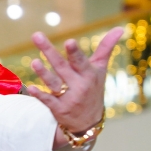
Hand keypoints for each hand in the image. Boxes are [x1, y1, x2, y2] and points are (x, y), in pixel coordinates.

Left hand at [24, 27, 123, 142]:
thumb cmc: (93, 88)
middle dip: (49, 51)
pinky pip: (48, 101)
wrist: (89, 122)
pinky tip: (31, 88)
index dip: (75, 52)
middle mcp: (79, 85)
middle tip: (36, 36)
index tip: (69, 42)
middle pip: (61, 66)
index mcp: (88, 74)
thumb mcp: (100, 69)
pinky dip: (40, 95)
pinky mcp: (59, 109)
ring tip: (34, 62)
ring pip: (54, 83)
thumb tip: (119, 28)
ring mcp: (68, 98)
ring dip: (43, 73)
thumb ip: (106, 48)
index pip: (80, 61)